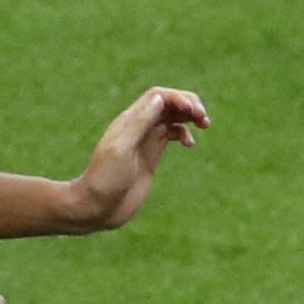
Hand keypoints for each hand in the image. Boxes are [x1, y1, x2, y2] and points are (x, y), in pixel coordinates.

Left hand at [68, 86, 209, 232]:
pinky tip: (190, 144)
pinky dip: (185, 134)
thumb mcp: (122, 149)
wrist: (97, 207)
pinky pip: (172, 135)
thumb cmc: (105, 178)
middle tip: (204, 117)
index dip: (179, 98)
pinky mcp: (151, 155)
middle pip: (168, 104)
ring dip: (190, 117)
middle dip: (189, 105)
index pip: (158, 97)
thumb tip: (160, 98)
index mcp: (130, 120)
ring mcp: (146, 141)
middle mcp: (139, 127)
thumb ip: (140, 123)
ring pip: (172, 118)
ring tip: (205, 124)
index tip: (194, 112)